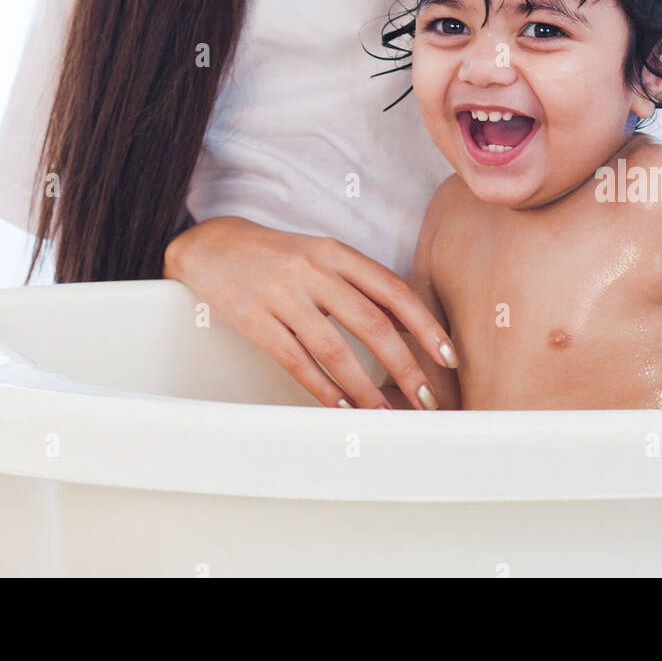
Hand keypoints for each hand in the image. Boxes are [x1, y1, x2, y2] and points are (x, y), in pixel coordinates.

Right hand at [163, 215, 457, 410]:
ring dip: (366, 388)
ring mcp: (283, 295)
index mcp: (336, 253)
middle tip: (426, 398)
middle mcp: (314, 271)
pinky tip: (342, 407)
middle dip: (405, 366)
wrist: (213, 246)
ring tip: (386, 414)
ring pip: (335, 349)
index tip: (448, 357)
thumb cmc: (277, 257)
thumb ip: (360, 286)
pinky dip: (323, 388)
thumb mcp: (322, 258)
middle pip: (371, 323)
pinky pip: (296, 361)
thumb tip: (407, 328)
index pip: (393, 290)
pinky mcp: (256, 320)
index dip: (426, 326)